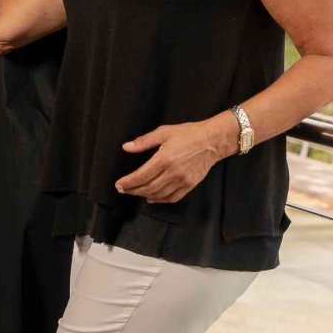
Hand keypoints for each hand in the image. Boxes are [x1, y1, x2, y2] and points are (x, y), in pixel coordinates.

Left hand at [114, 114, 237, 203]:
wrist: (213, 141)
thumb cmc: (188, 134)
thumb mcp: (164, 132)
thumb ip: (144, 141)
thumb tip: (126, 147)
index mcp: (164, 159)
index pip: (141, 176)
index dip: (128, 182)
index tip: (119, 184)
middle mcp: (173, 172)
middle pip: (148, 187)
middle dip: (133, 190)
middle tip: (123, 190)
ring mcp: (183, 180)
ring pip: (159, 194)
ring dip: (144, 195)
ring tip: (135, 192)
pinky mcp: (190, 185)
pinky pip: (173, 197)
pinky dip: (160, 200)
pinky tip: (152, 198)